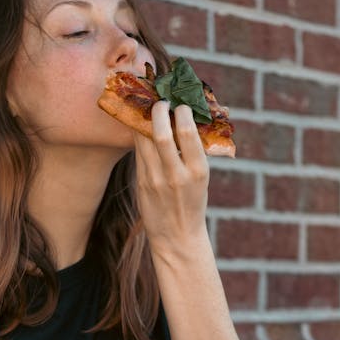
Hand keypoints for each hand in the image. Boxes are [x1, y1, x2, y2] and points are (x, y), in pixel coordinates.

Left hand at [133, 101, 209, 258]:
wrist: (177, 237)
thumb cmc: (193, 202)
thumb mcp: (201, 178)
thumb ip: (192, 152)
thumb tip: (183, 119)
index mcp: (198, 171)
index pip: (187, 132)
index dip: (181, 113)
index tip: (181, 105)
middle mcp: (176, 175)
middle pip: (161, 134)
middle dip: (159, 111)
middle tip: (160, 102)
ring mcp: (155, 180)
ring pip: (143, 141)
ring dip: (145, 121)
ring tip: (149, 110)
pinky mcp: (141, 184)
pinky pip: (138, 152)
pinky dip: (139, 136)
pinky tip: (141, 127)